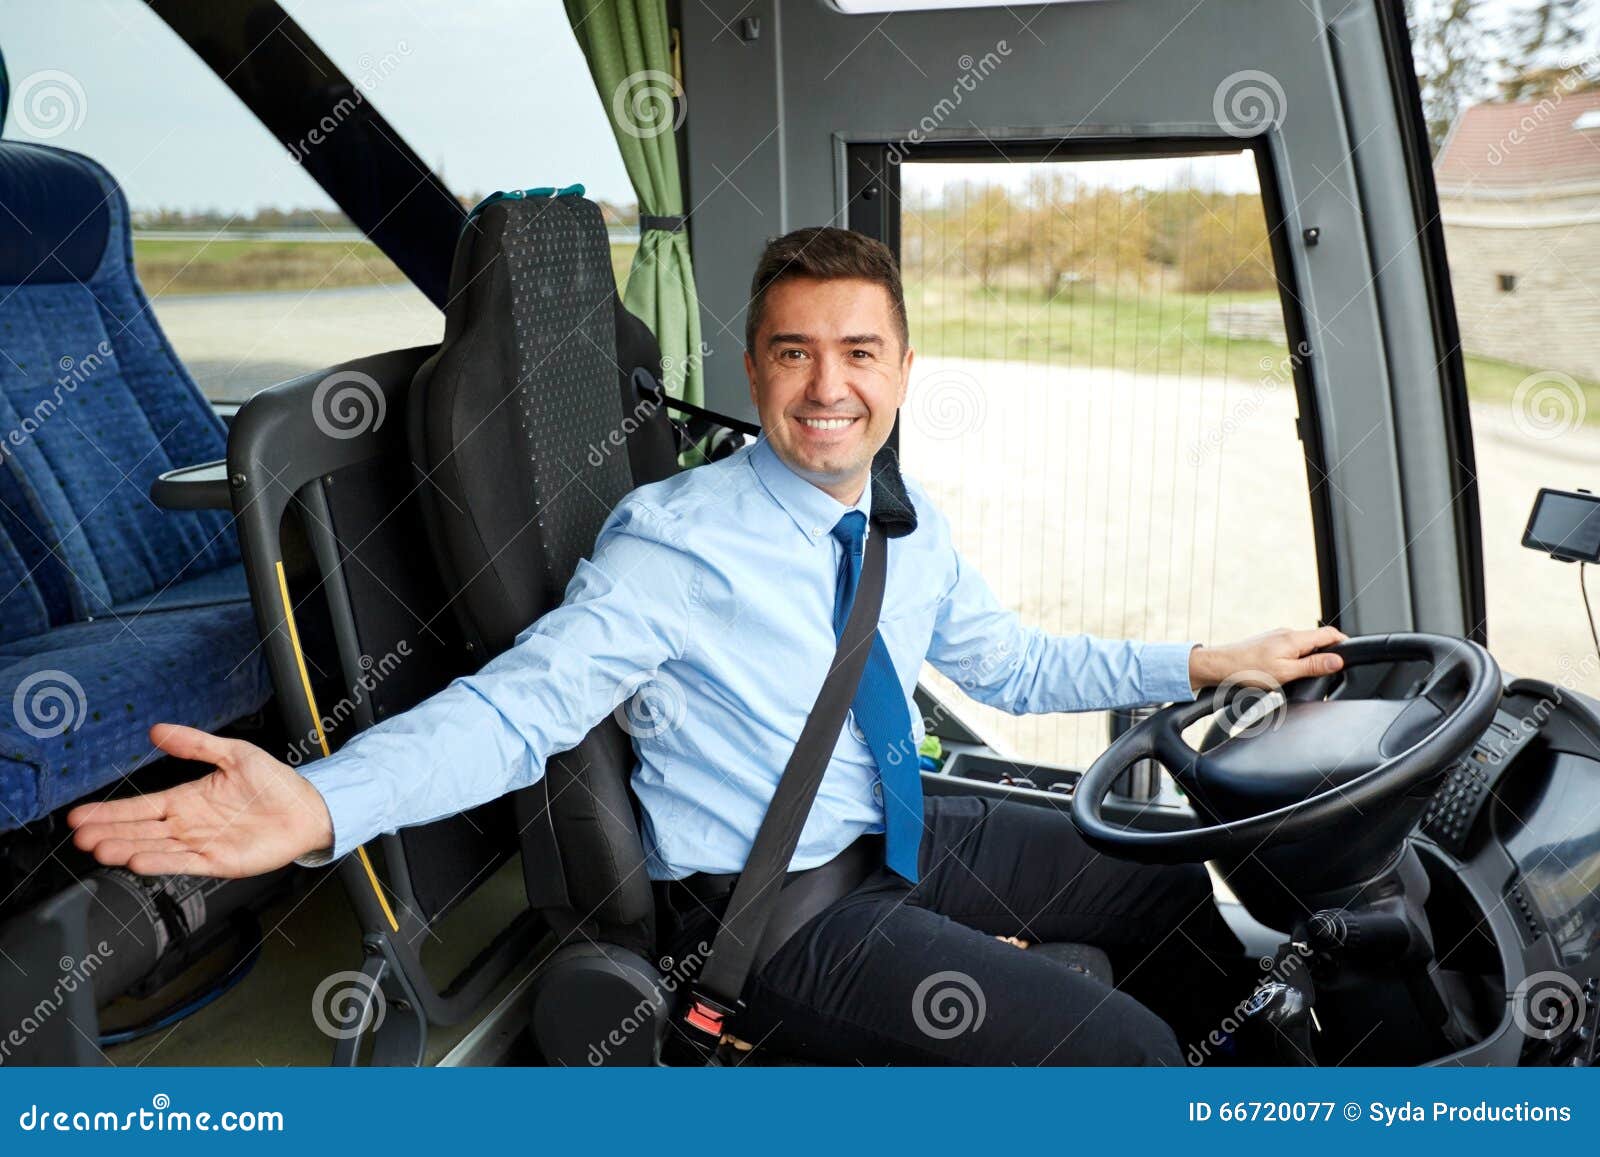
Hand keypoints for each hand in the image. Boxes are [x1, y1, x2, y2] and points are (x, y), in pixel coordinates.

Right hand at [68, 724, 333, 877]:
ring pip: (155, 848)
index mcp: (188, 800)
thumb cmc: (275, 782)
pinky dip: (160, 863)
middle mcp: (189, 824)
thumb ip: (196, 744)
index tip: (80, 816)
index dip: (111, 811)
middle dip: (109, 832)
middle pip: (141, 830)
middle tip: (79, 835)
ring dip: (127, 848)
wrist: (309, 807)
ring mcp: (201, 844)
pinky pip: (184, 863)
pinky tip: (137, 861)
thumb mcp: (234, 753)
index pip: (141, 807)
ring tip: (98, 848)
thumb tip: (158, 730)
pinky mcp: (218, 862)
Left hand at [1187, 626, 1347, 692]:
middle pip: (1318, 640)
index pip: (1330, 634)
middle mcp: (1286, 634)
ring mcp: (1276, 638)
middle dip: (1328, 655)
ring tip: (1310, 676)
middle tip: (1333, 672)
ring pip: (1303, 646)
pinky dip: (1297, 660)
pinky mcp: (1268, 645)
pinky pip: (1290, 650)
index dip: (1344, 643)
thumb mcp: (1285, 672)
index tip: (1353, 655)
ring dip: (1311, 659)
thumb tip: (1337, 660)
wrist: (1217, 667)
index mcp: (1294, 638)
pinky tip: (1290, 674)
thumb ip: (1312, 665)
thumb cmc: (1246, 670)